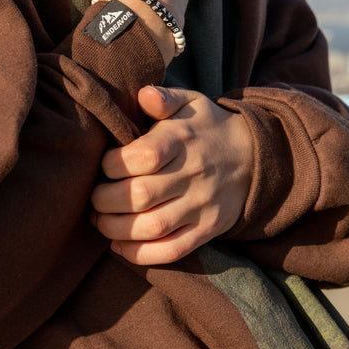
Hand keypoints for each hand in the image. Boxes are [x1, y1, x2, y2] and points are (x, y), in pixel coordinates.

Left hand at [90, 85, 252, 264]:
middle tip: (93, 198)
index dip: (112, 165)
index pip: (143, 156)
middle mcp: (194, 173)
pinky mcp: (208, 229)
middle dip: (105, 201)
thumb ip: (164, 97)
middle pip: (142, 195)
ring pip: (153, 226)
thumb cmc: (206, 127)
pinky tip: (119, 245)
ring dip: (116, 229)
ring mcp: (203, 205)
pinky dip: (140, 254)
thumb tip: (144, 94)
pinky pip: (172, 250)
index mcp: (184, 139)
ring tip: (100, 221)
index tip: (102, 166)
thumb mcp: (190, 102)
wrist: (254, 157)